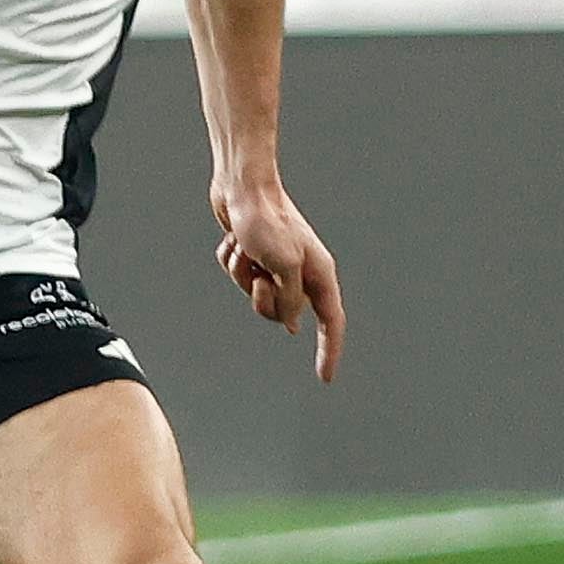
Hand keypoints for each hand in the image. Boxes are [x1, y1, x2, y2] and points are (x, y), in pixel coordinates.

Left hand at [212, 177, 345, 382]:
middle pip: (285, 314)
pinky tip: (234, 241)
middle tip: (259, 279)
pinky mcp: (253, 256)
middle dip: (264, 302)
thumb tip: (290, 324)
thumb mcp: (283, 266)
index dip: (329, 350)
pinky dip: (231, 262)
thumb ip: (289, 299)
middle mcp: (300, 271)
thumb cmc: (266, 220)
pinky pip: (238, 277)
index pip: (331, 321)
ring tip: (244, 250)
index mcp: (318, 272)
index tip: (325, 377)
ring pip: (256, 297)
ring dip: (242, 277)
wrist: (241, 186)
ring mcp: (275, 264)